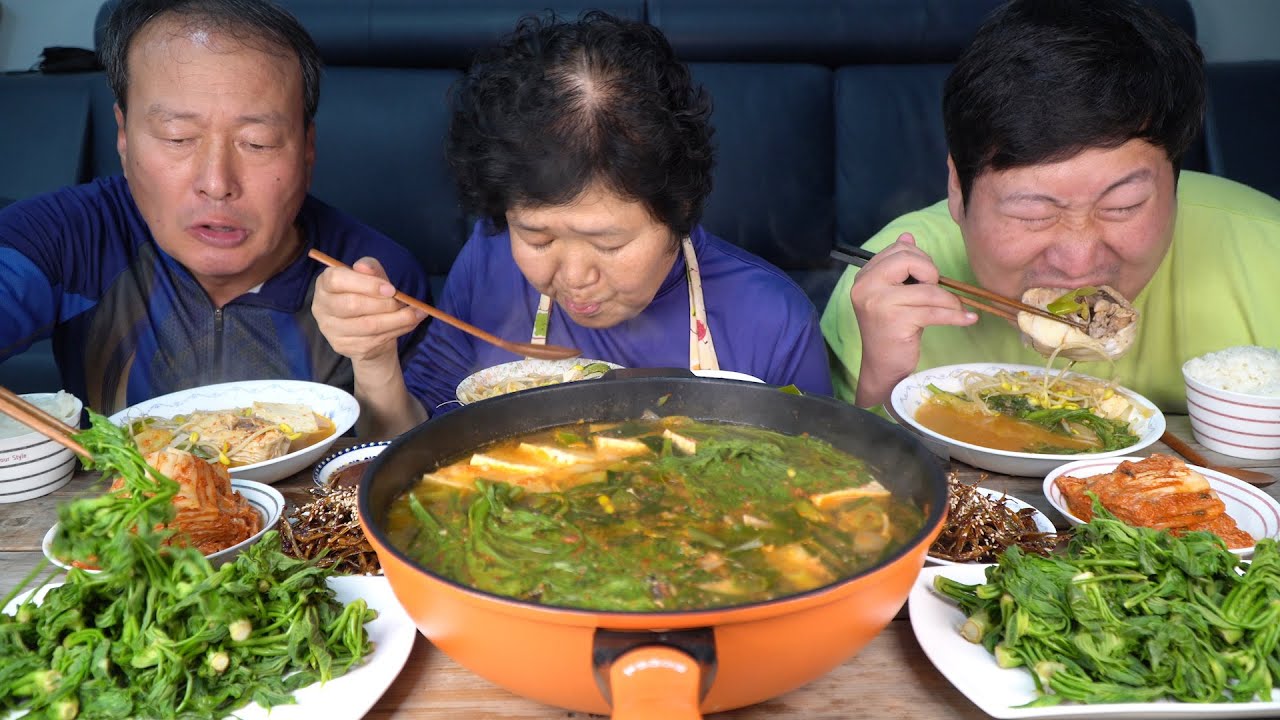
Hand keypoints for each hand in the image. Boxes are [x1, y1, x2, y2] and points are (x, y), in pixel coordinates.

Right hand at [312, 257, 425, 372]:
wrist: (368, 331)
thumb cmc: (368, 297)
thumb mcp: (371, 278)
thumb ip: (370, 269)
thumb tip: (364, 266)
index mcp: (324, 284)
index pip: (337, 280)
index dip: (366, 284)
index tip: (391, 289)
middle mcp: (321, 307)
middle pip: (352, 305)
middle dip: (384, 303)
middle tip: (404, 301)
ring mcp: (330, 329)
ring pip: (368, 325)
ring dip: (398, 319)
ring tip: (416, 312)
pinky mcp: (343, 346)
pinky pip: (375, 339)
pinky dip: (398, 330)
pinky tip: (410, 323)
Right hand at [849, 233, 976, 406]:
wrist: (883, 367)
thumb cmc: (891, 329)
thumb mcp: (892, 293)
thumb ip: (897, 266)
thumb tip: (907, 236)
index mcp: (864, 276)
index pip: (899, 250)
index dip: (920, 260)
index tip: (926, 279)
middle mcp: (866, 286)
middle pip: (910, 259)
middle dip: (931, 273)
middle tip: (936, 292)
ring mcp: (879, 303)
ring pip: (928, 289)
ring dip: (949, 299)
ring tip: (957, 309)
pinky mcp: (896, 321)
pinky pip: (935, 311)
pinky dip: (956, 315)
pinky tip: (968, 319)